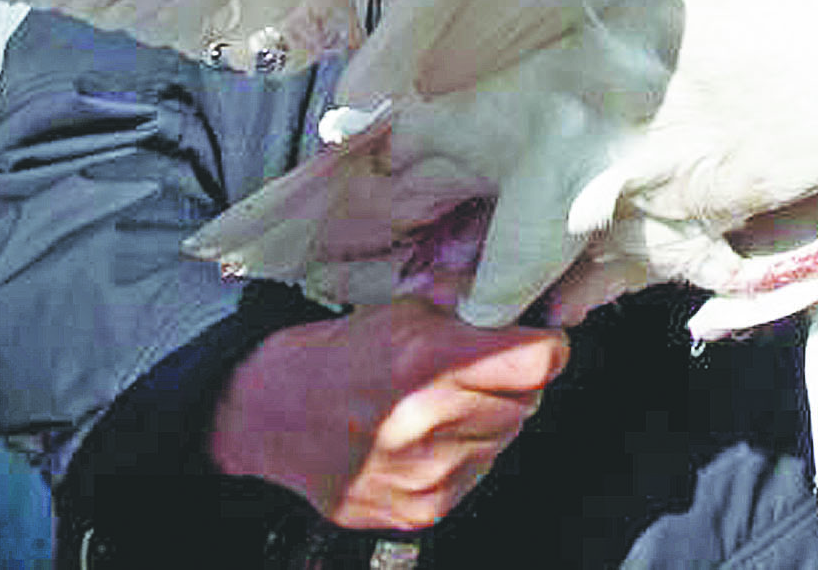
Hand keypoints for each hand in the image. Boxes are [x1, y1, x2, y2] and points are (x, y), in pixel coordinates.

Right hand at [208, 296, 568, 531]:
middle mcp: (428, 421)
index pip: (540, 360)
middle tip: (472, 371)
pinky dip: (465, 454)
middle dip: (511, 382)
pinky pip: (479, 474)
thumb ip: (471, 309)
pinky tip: (426, 439)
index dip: (546, 346)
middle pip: (529, 401)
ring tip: (440, 406)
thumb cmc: (341, 356)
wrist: (271, 414)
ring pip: (506, 439)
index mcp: (427, 360)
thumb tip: (530, 305)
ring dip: (488, 420)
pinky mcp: (420, 510)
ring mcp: (425, 473)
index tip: (537, 340)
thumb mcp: (404, 310)